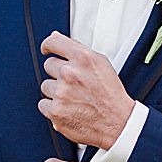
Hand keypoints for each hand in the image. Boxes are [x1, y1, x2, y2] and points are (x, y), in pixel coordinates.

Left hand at [38, 32, 134, 148]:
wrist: (118, 123)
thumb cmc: (111, 95)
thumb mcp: (102, 65)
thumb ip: (79, 50)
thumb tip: (56, 38)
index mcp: (83, 59)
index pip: (54, 43)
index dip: (48, 46)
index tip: (47, 50)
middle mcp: (71, 73)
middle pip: (49, 65)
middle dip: (59, 73)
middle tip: (74, 83)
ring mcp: (61, 93)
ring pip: (46, 86)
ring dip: (57, 91)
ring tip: (75, 98)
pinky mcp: (55, 111)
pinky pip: (43, 104)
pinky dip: (54, 107)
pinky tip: (69, 108)